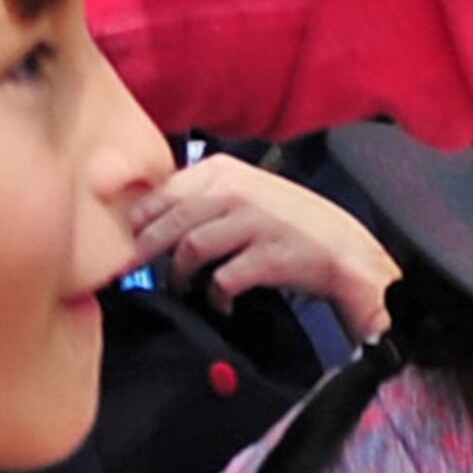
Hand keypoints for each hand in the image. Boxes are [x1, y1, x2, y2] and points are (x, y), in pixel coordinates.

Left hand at [129, 156, 401, 340]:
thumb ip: (201, 197)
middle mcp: (238, 191)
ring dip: (178, 276)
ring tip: (182, 287)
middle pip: (168, 220)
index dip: (139, 219)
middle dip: (144, 251)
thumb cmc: (293, 225)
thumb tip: (146, 216)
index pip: (162, 191)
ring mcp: (254, 222)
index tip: (126, 238)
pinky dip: (215, 297)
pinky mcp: (268, 256)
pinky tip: (221, 301)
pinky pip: (221, 280)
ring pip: (189, 249)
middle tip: (130, 271)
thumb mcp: (246, 194)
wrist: (346, 252)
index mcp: (226, 171)